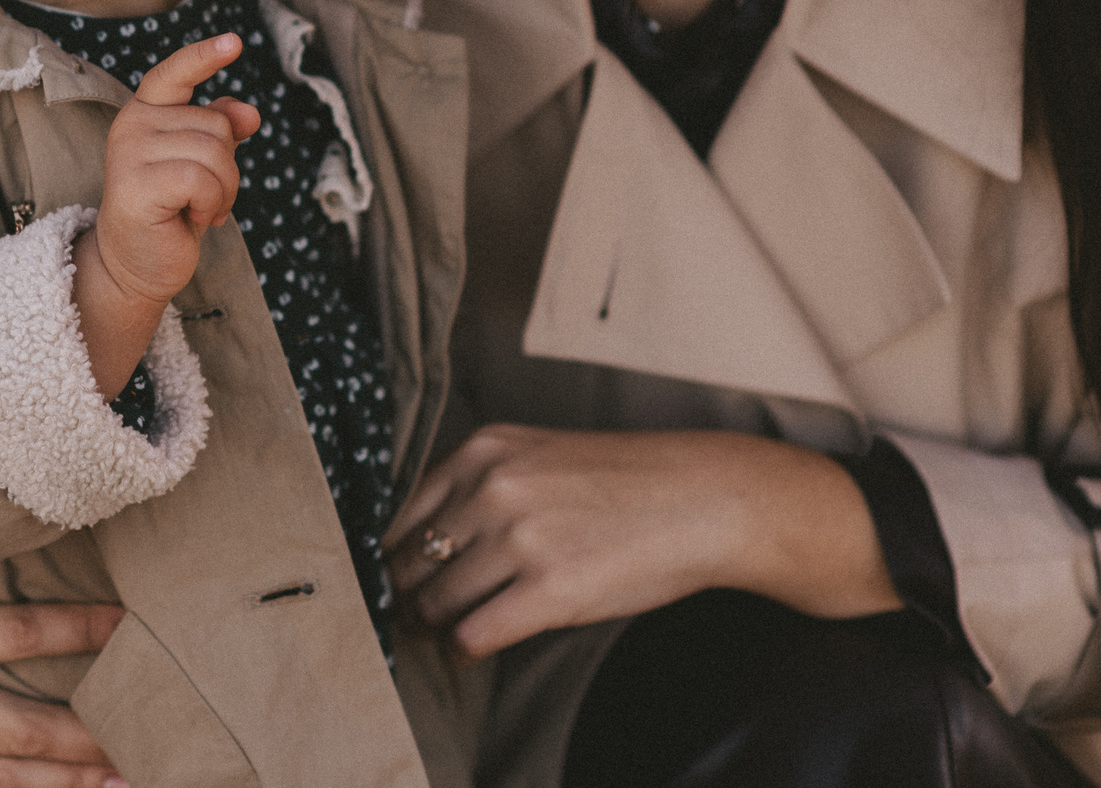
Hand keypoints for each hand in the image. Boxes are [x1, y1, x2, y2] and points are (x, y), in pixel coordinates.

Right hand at [76, 35, 259, 394]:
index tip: (234, 42)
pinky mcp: (135, 185)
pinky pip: (203, 179)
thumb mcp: (201, 165)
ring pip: (215, 153)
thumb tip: (248, 112)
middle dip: (228, 167)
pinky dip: (211, 203)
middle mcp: (133, 124)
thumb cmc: (170, 211)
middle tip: (206, 197)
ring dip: (222, 190)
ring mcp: (129, 153)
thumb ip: (220, 131)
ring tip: (198, 208)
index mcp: (147, 111)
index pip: (175, 72)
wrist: (136, 265)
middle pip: (216, 124)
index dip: (205, 55)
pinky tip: (191, 218)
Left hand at [383, 425, 896, 658]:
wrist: (704, 498)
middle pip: (414, 560)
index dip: (395, 553)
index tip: (398, 576)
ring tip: (448, 631)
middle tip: (417, 613)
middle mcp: (493, 488)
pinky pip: (473, 633)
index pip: (403, 512)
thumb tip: (426, 539)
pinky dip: (463, 649)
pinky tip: (471, 651)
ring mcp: (521, 539)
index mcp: (484, 451)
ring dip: (437, 624)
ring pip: (438, 601)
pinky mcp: (550, 590)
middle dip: (410, 593)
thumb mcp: (540, 454)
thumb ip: (482, 484)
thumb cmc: (626, 481)